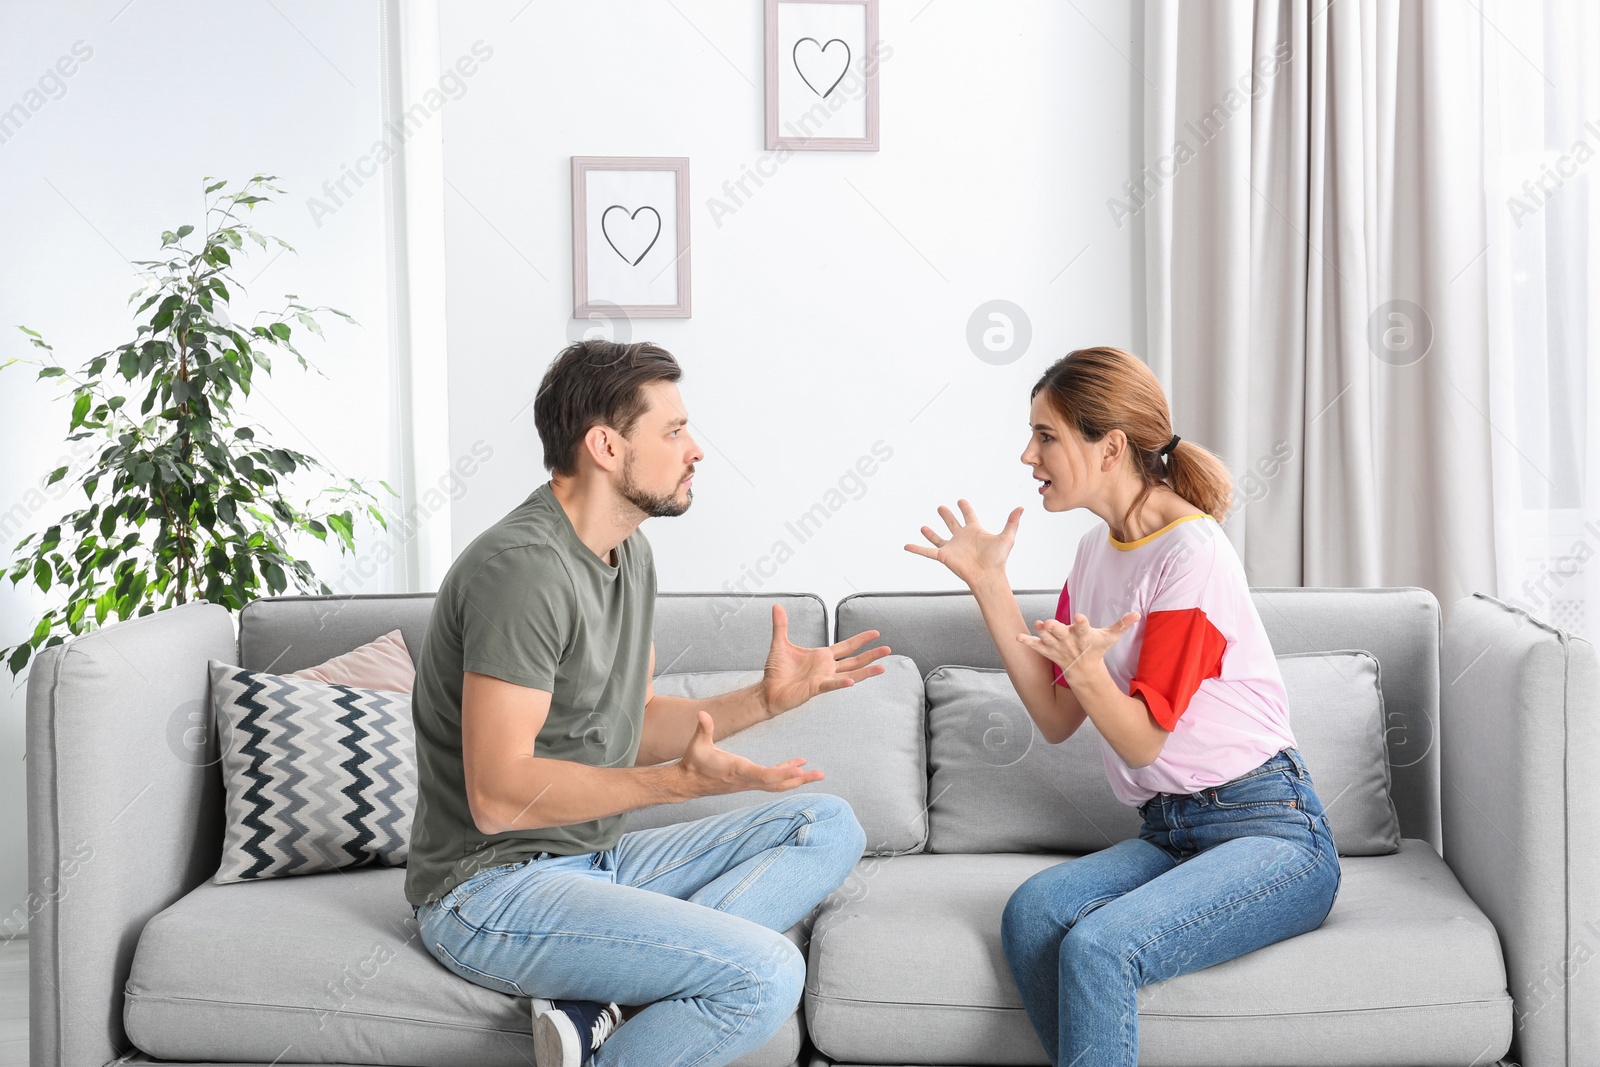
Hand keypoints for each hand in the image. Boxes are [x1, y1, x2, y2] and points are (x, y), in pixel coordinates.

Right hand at [674, 711, 824, 797]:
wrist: (688, 783)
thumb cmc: (694, 762)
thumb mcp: (696, 744)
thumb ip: (703, 728)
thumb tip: (703, 713)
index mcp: (738, 770)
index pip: (764, 775)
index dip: (782, 774)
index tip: (799, 771)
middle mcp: (747, 780)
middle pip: (778, 784)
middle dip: (799, 779)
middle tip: (820, 775)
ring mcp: (749, 783)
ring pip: (778, 785)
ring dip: (798, 779)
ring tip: (817, 774)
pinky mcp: (749, 782)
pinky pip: (773, 781)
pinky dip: (787, 774)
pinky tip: (798, 766)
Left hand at [760, 604, 890, 715]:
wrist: (768, 690)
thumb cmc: (776, 671)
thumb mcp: (780, 643)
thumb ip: (781, 625)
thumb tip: (777, 606)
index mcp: (822, 656)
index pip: (846, 646)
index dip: (861, 639)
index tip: (875, 633)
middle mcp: (826, 667)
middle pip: (854, 660)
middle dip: (871, 654)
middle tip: (888, 649)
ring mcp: (823, 678)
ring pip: (850, 673)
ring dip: (866, 671)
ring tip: (882, 668)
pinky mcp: (816, 688)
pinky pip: (831, 684)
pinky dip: (841, 682)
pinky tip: (852, 680)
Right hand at [903, 499, 1022, 586]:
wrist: (988, 576)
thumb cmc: (998, 559)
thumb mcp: (1007, 537)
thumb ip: (1012, 522)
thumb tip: (1022, 507)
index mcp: (975, 531)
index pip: (969, 515)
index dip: (965, 507)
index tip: (961, 500)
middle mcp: (962, 538)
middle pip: (952, 523)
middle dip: (946, 515)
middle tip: (941, 507)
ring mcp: (952, 547)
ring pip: (938, 538)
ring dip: (931, 533)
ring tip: (923, 527)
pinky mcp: (944, 556)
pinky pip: (927, 551)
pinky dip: (917, 549)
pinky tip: (906, 546)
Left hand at [1016, 611, 1139, 682]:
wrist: (1083, 671)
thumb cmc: (1096, 649)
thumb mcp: (1110, 637)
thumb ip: (1121, 625)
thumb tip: (1137, 613)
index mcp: (1084, 637)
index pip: (1083, 629)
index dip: (1081, 623)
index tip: (1079, 616)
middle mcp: (1069, 642)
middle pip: (1061, 634)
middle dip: (1055, 628)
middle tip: (1049, 622)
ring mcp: (1057, 647)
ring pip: (1047, 639)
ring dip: (1041, 633)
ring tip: (1037, 624)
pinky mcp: (1047, 650)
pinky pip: (1035, 647)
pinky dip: (1026, 642)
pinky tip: (1017, 637)